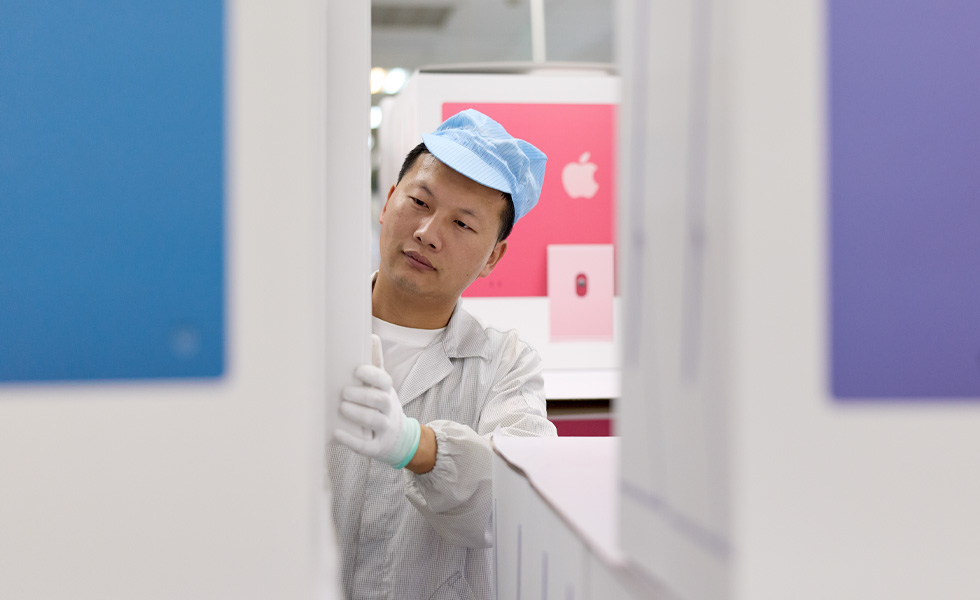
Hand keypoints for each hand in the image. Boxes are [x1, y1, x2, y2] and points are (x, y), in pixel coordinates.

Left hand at [334, 334, 421, 468]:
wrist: (400, 439)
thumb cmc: (383, 406)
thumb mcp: (383, 387)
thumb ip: (376, 364)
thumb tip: (371, 335)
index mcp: (387, 392)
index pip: (384, 381)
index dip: (372, 375)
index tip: (357, 370)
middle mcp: (388, 410)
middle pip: (379, 400)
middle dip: (362, 395)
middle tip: (344, 391)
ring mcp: (384, 430)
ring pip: (375, 421)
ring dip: (358, 413)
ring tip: (342, 407)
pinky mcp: (377, 448)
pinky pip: (366, 445)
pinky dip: (351, 440)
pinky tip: (337, 433)